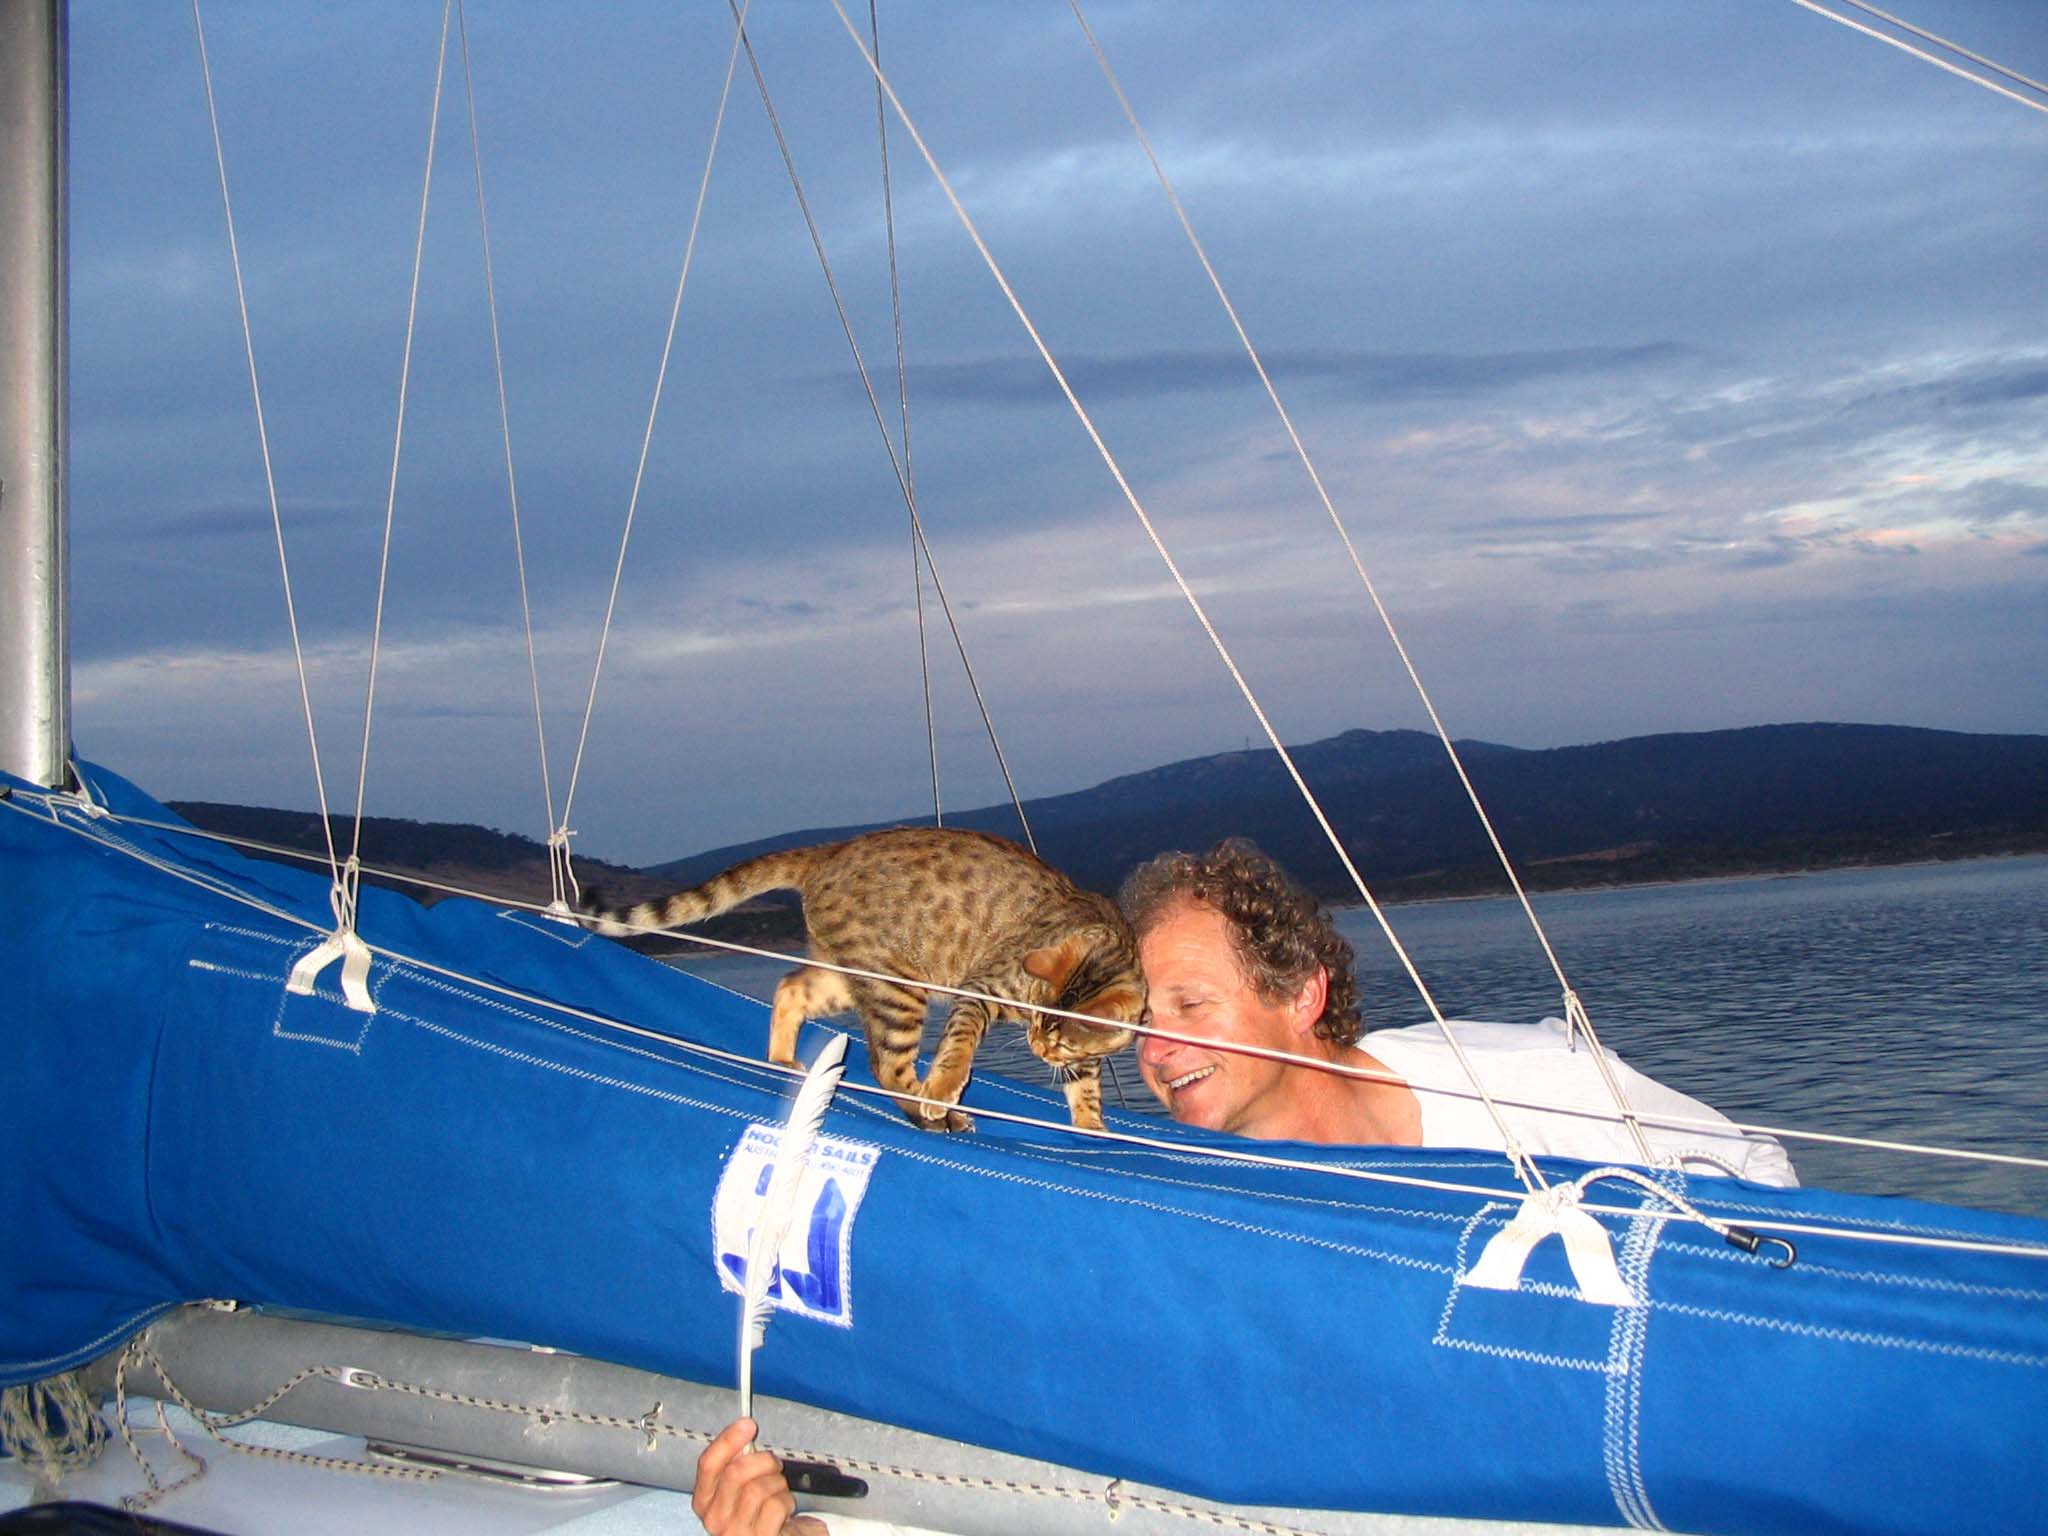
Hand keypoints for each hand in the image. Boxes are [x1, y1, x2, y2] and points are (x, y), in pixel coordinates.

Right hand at [692, 1417, 825, 1535]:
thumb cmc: (761, 1510)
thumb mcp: (742, 1486)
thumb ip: (737, 1462)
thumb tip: (744, 1430)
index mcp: (705, 1501)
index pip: (708, 1465)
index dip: (728, 1440)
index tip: (747, 1424)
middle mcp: (715, 1520)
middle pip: (735, 1473)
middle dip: (762, 1461)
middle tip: (774, 1464)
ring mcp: (736, 1533)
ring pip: (758, 1489)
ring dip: (777, 1484)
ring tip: (778, 1492)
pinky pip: (775, 1506)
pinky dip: (786, 1502)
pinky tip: (784, 1510)